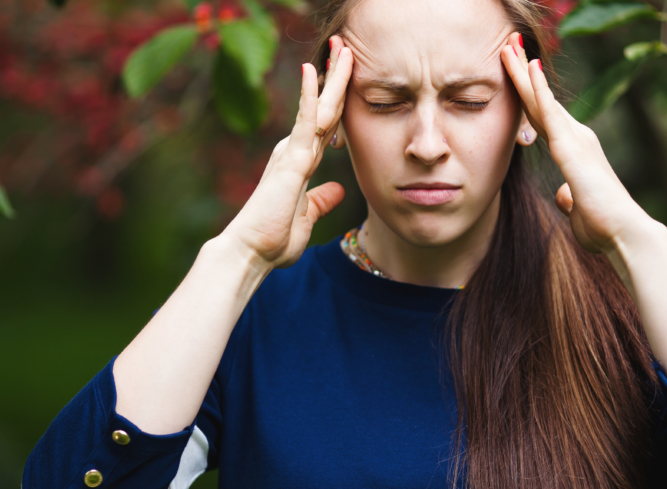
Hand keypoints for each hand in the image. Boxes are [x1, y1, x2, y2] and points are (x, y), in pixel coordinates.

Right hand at [219, 38, 353, 269]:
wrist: (250, 253)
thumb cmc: (273, 240)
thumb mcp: (306, 218)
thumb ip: (320, 201)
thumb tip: (337, 190)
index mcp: (300, 162)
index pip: (327, 125)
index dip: (339, 99)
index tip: (348, 76)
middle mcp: (295, 151)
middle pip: (325, 108)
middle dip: (337, 78)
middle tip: (346, 47)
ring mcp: (292, 152)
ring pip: (320, 108)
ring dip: (332, 77)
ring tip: (342, 47)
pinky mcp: (291, 159)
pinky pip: (305, 122)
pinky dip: (310, 96)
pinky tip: (314, 71)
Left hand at [500, 33, 654, 253]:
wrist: (625, 233)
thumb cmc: (604, 225)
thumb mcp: (578, 209)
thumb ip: (569, 197)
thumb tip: (563, 195)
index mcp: (575, 151)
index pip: (544, 117)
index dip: (528, 94)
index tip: (515, 72)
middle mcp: (577, 138)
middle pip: (541, 100)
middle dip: (522, 71)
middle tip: (508, 43)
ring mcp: (575, 139)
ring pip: (542, 99)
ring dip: (523, 71)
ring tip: (509, 44)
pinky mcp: (572, 148)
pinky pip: (550, 113)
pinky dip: (539, 89)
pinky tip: (529, 67)